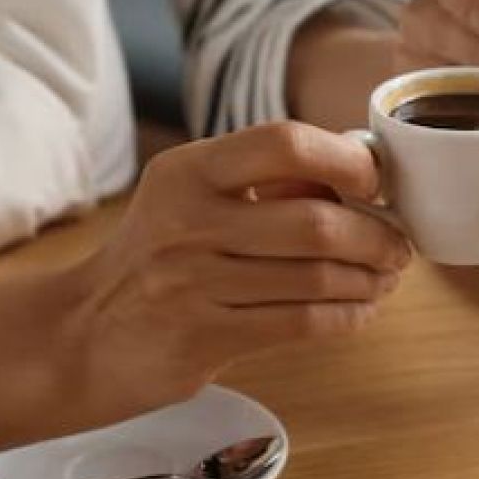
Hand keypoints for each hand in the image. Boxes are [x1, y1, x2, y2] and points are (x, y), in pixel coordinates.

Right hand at [58, 122, 413, 414]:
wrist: (80, 336)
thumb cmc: (156, 259)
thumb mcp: (190, 199)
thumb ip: (261, 182)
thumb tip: (356, 167)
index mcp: (188, 171)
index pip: (284, 142)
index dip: (347, 160)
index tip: (377, 182)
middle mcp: (188, 220)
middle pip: (315, 221)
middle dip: (375, 236)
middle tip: (398, 246)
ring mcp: (194, 281)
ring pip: (316, 277)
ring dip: (368, 280)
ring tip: (385, 278)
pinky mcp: (205, 336)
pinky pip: (302, 322)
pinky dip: (346, 317)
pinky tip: (360, 311)